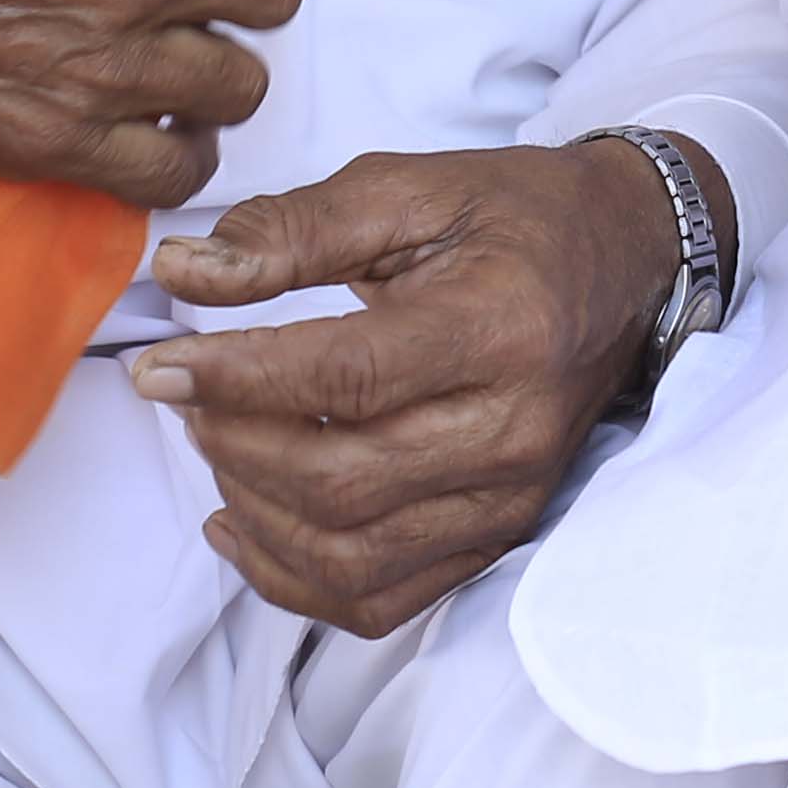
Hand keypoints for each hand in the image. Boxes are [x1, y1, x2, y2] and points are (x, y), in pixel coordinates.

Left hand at [126, 138, 692, 634]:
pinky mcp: (497, 534)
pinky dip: (292, 580)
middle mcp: (513, 427)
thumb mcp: (410, 188)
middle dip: (235, 443)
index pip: (345, 379)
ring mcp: (510, 496)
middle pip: (340, 481)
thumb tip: (180, 273)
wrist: (628, 261)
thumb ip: (292, 229)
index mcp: (498, 327)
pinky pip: (378, 599)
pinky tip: (241, 523)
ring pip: (348, 553)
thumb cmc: (515, 217)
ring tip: (219, 440)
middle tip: (191, 392)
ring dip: (254, 508)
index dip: (236, 379)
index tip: (159, 366)